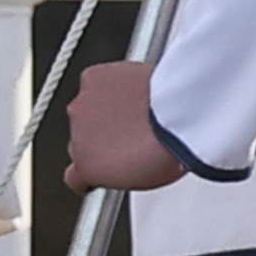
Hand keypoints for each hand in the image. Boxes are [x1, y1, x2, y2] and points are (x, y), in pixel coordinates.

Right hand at [69, 57, 190, 193]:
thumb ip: (122, 171)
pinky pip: (99, 81)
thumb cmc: (170, 149)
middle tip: (135, 134)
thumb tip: (125, 164)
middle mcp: (77, 135)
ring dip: (109, 109)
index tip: (107, 165)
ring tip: (142, 110)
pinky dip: (115, 85)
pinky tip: (137, 90)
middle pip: (83, 136)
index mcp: (87, 166)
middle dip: (103, 135)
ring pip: (90, 107)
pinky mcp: (93, 78)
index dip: (93, 168)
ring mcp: (83, 105)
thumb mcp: (147, 178)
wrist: (180, 114)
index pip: (76, 175)